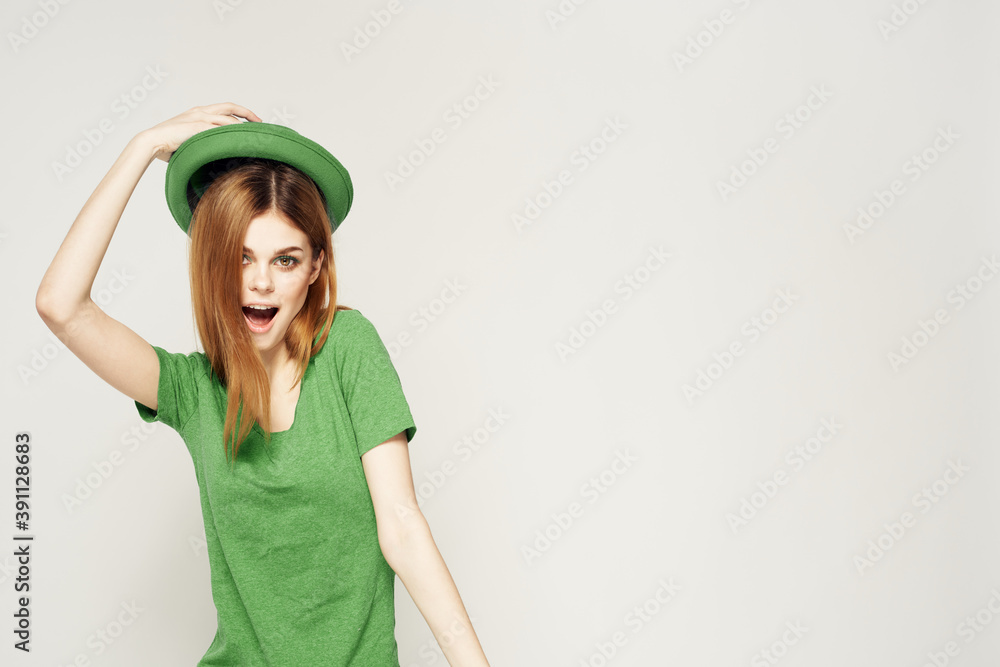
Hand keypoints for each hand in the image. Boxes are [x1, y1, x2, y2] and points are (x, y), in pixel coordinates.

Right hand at [139, 102, 262, 162]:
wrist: (151, 142)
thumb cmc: (167, 145)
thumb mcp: (188, 140)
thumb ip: (200, 141)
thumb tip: (212, 154)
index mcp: (198, 112)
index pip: (224, 109)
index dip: (240, 113)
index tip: (252, 121)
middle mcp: (200, 111)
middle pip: (230, 107)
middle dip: (248, 113)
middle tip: (261, 122)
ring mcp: (199, 117)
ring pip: (228, 118)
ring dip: (244, 126)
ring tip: (255, 134)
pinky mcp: (198, 126)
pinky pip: (221, 128)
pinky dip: (233, 133)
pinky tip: (243, 139)